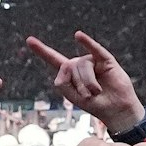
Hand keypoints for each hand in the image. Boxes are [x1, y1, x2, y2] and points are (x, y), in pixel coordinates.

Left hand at [24, 29, 141, 130]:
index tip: (29, 40)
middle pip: (68, 67)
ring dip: (88, 83)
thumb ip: (62, 82)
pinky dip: (86, 42)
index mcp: (69, 73)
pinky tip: (77, 36)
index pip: (53, 59)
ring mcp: (92, 60)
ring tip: (97, 91)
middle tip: (89, 96)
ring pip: (81, 65)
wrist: (116, 109)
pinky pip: (94, 49)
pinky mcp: (105, 59)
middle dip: (78, 85)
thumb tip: (66, 63)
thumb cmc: (95, 104)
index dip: (42, 50)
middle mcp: (79, 64)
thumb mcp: (73, 97)